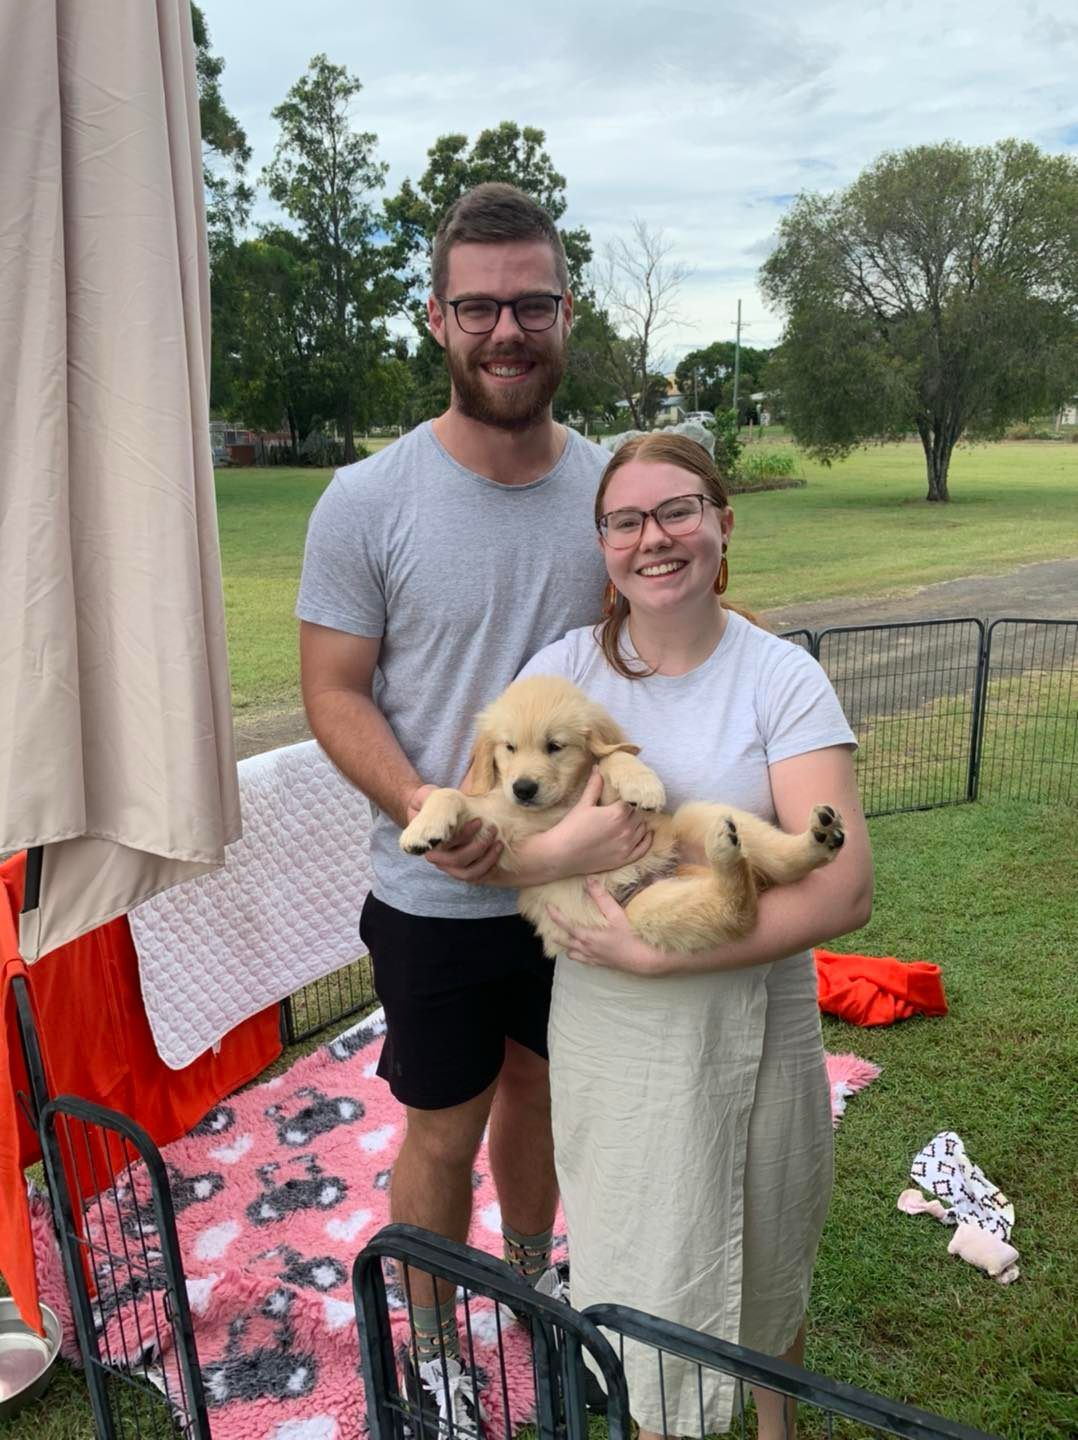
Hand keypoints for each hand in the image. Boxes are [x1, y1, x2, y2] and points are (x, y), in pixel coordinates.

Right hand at [406, 783, 502, 883]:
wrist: (448, 815)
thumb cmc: (444, 805)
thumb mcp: (440, 799)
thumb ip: (436, 802)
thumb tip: (435, 806)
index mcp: (430, 842)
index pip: (445, 846)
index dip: (464, 835)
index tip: (479, 821)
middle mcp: (438, 858)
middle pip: (457, 861)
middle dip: (478, 846)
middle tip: (493, 828)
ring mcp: (451, 868)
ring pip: (468, 874)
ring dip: (486, 859)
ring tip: (498, 842)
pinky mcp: (465, 872)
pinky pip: (477, 878)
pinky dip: (490, 867)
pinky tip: (497, 850)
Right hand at [541, 767, 652, 878]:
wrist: (561, 854)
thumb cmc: (571, 827)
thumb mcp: (583, 804)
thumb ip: (594, 786)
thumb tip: (598, 768)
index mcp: (618, 813)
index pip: (634, 801)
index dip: (630, 797)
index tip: (627, 795)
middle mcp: (627, 829)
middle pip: (640, 814)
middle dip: (635, 810)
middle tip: (627, 807)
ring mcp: (627, 846)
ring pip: (643, 829)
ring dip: (640, 823)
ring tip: (633, 819)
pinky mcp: (625, 859)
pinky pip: (643, 848)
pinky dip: (647, 840)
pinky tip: (646, 833)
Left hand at [548, 878, 672, 975]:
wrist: (643, 960)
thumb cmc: (630, 936)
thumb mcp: (616, 914)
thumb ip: (601, 897)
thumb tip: (589, 881)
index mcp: (586, 936)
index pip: (565, 925)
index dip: (555, 916)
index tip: (547, 907)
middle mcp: (585, 948)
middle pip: (564, 941)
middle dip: (556, 933)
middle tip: (551, 925)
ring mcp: (592, 958)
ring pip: (571, 953)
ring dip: (566, 945)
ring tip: (564, 937)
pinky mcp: (599, 964)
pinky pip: (581, 960)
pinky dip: (577, 954)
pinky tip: (580, 950)